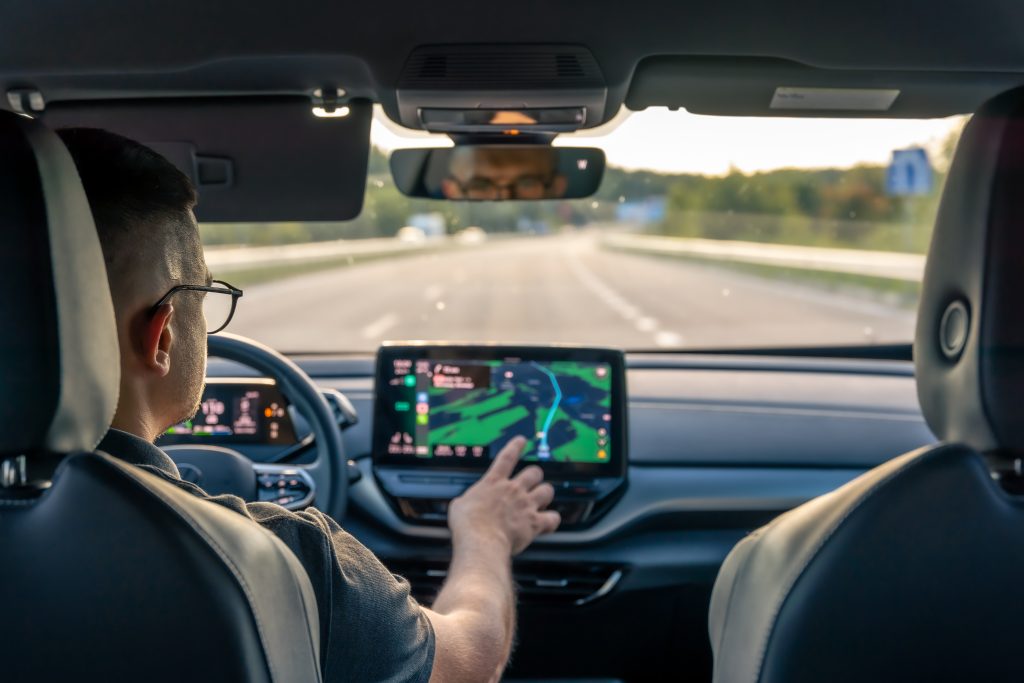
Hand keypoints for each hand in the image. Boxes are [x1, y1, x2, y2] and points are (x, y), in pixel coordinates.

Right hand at [448, 436, 560, 554]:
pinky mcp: (534, 522)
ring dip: (545, 494)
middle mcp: (513, 490)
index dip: (515, 446)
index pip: (507, 457)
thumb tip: (464, 505)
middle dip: (535, 476)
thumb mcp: (459, 506)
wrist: (480, 541)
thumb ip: (467, 501)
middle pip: (534, 472)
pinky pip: (553, 518)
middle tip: (532, 482)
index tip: (521, 440)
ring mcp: (526, 505)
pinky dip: (552, 520)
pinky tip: (548, 523)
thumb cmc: (467, 525)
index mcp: (493, 482)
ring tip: (541, 500)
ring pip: (547, 490)